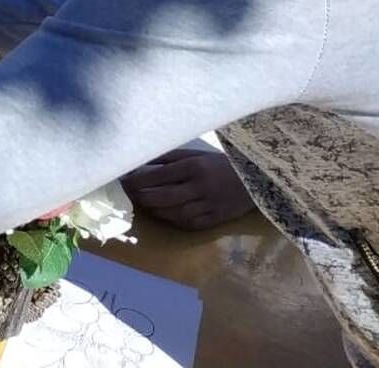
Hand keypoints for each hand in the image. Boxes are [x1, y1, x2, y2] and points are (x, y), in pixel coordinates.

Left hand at [121, 150, 254, 230]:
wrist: (257, 178)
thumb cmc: (219, 163)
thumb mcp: (195, 154)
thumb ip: (168, 158)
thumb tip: (139, 164)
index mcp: (194, 167)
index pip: (157, 176)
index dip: (136, 180)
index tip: (121, 180)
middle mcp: (201, 186)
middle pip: (162, 197)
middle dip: (141, 197)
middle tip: (127, 195)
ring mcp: (209, 205)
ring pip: (174, 212)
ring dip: (155, 210)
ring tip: (143, 204)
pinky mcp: (216, 219)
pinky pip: (189, 223)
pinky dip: (173, 220)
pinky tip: (163, 214)